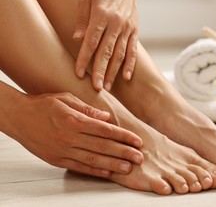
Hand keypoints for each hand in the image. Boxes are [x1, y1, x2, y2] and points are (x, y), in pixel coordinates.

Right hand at [11, 92, 142, 177]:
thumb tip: (107, 117)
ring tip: (128, 168)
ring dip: (113, 165)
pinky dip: (95, 171)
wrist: (18, 117)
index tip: (137, 140)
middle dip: (123, 152)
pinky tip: (108, 173)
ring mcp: (62, 150)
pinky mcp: (56, 160)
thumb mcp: (66, 99)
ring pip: (93, 159)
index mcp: (74, 120)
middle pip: (102, 146)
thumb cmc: (44, 105)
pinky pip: (79, 167)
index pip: (105, 130)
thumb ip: (88, 109)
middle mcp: (69, 137)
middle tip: (139, 157)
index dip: (123, 136)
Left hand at [73, 0, 138, 90]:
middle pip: (107, 51)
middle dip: (100, 70)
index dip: (84, 58)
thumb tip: (77, 39)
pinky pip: (133, 50)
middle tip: (96, 87)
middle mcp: (117, 23)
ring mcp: (128, 28)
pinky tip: (126, 77)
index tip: (78, 73)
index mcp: (102, 14)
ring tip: (107, 86)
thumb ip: (83, 20)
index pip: (92, 41)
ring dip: (114, 71)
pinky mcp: (135, 31)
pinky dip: (130, 64)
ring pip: (120, 53)